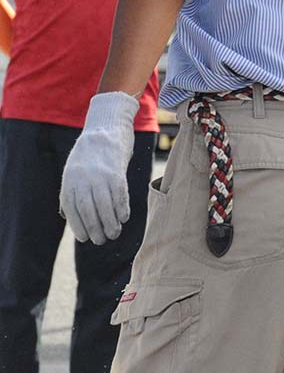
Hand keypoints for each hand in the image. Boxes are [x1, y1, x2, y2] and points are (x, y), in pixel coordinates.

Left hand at [60, 92, 139, 243]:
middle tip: (102, 240)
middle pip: (89, 209)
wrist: (105, 132)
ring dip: (111, 222)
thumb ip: (72, 194)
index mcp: (71, 181)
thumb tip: (73, 219)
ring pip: (105, 205)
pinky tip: (124, 218)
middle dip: (96, 228)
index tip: (86, 238)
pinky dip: (122, 208)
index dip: (79, 226)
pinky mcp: (117, 172)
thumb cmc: (89, 158)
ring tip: (114, 233)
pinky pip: (120, 194)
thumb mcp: (73, 173)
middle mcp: (84, 179)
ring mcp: (101, 176)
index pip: (73, 209)